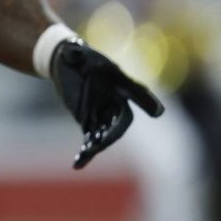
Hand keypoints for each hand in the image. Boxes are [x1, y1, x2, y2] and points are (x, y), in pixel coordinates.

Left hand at [49, 41, 164, 168]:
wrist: (63, 60)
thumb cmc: (81, 57)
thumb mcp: (83, 56)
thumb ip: (86, 59)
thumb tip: (107, 69)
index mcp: (121, 85)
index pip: (137, 94)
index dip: (146, 101)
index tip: (157, 111)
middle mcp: (115, 103)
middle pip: (118, 124)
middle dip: (109, 134)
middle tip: (98, 144)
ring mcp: (102, 113)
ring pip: (103, 134)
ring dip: (95, 146)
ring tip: (85, 154)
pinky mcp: (87, 120)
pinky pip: (89, 138)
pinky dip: (85, 151)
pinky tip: (78, 164)